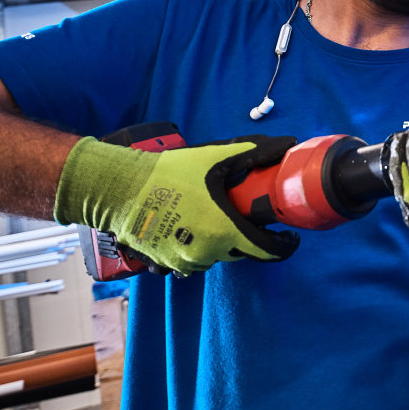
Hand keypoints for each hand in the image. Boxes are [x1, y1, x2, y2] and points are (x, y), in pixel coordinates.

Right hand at [55, 135, 300, 275]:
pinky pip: (192, 259)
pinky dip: (198, 246)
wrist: (119, 190)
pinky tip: (191, 225)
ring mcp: (184, 262)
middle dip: (249, 234)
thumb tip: (288, 145)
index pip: (268, 250)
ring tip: (213, 213)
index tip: (289, 236)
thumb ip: (255, 154)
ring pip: (216, 256)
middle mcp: (207, 253)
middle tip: (245, 211)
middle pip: (242, 251)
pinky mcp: (165, 264)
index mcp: (224, 230)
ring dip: (222, 240)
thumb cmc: (169, 173)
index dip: (284, 245)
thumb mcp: (216, 158)